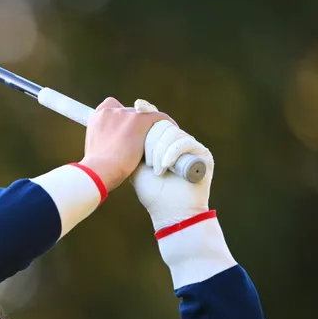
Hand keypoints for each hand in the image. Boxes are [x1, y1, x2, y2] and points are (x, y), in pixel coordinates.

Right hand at [78, 96, 168, 192]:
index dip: (121, 116)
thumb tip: (115, 150)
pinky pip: (158, 116)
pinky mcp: (138, 121)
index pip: (111, 106)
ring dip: (148, 127)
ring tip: (153, 140)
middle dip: (135, 125)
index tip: (125, 127)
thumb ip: (104, 142)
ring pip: (144, 116)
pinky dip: (166, 122)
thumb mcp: (95, 150)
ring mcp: (125, 115)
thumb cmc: (98, 169)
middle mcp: (110, 112)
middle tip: (141, 141)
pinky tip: (172, 130)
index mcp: (97, 117)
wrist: (100, 171)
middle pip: (131, 112)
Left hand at [128, 99, 214, 230]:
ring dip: (159, 151)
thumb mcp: (135, 164)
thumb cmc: (151, 191)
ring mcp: (190, 147)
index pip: (155, 119)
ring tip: (155, 169)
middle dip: (150, 139)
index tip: (137, 107)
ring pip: (171, 133)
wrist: (168, 211)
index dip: (147, 111)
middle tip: (146, 160)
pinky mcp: (202, 154)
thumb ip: (130, 144)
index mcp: (162, 142)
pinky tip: (163, 167)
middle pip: (162, 124)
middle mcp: (177, 141)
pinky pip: (184, 142)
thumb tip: (115, 121)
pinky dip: (171, 153)